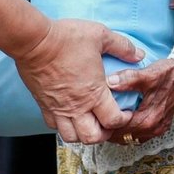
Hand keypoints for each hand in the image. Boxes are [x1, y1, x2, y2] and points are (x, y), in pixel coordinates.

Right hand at [12, 19, 141, 144]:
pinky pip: (53, 126)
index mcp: (94, 93)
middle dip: (104, 134)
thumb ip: (123, 47)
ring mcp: (58, 108)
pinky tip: (70, 115)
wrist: (34, 41)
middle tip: (109, 123)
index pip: (113, 121)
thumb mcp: (101, 36)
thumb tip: (139, 55)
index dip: (123, 120)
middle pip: (92, 137)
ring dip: (83, 134)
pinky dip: (63, 126)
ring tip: (90, 122)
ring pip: (71, 137)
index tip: (126, 113)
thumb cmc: (67, 38)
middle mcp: (76, 106)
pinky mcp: (43, 105)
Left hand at [106, 58, 173, 143]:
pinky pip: (143, 134)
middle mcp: (154, 127)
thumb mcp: (148, 74)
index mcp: (149, 118)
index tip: (95, 118)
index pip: (120, 130)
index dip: (105, 125)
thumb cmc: (170, 72)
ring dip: (121, 133)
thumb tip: (109, 82)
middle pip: (125, 137)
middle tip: (98, 122)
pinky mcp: (163, 124)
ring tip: (109, 123)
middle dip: (111, 131)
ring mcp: (160, 127)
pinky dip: (133, 131)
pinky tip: (127, 122)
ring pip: (133, 138)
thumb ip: (128, 79)